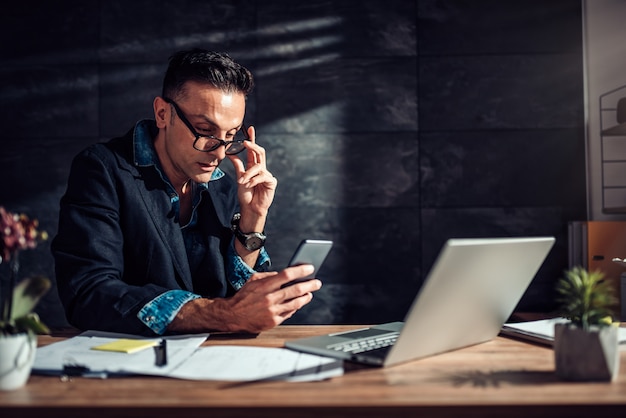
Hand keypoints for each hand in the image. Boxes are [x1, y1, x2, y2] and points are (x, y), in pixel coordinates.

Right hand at [168, 265, 321, 333]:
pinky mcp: (273, 321)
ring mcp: (272, 311)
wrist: (232, 316)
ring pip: (295, 303)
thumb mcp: (253, 280)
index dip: (300, 271)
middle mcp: (269, 298)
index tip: (310, 268)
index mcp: (264, 286)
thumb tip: (284, 274)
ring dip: (306, 297)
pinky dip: (296, 307)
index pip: (287, 275)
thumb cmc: (242, 297)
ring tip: (310, 293)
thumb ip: (269, 276)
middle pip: (295, 290)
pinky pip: (289, 313)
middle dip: (309, 285)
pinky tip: (299, 303)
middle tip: (317, 282)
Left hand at [227, 126, 276, 228]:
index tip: (250, 129)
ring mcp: (267, 175)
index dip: (252, 139)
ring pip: (258, 166)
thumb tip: (230, 153)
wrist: (251, 208)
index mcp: (253, 166)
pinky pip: (262, 176)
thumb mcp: (239, 178)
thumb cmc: (246, 195)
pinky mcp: (271, 182)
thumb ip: (238, 165)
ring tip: (243, 182)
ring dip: (248, 174)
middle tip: (246, 142)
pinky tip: (250, 185)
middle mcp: (261, 169)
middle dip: (253, 146)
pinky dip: (254, 180)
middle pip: (260, 152)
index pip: (253, 150)